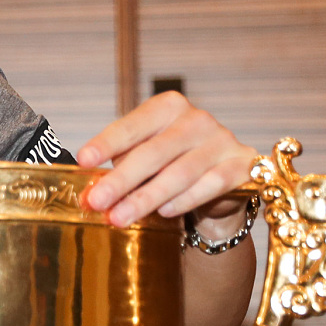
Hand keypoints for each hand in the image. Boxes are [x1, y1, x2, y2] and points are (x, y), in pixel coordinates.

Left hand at [75, 92, 256, 229]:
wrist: (222, 185)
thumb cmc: (172, 166)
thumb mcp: (145, 159)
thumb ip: (123, 166)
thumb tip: (93, 191)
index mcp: (168, 108)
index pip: (132, 125)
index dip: (106, 142)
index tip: (83, 160)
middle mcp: (197, 119)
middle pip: (153, 152)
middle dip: (121, 180)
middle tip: (96, 202)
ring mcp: (222, 141)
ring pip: (180, 173)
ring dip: (146, 198)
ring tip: (120, 217)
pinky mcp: (242, 166)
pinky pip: (210, 185)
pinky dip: (185, 200)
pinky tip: (164, 212)